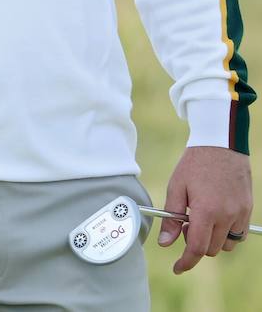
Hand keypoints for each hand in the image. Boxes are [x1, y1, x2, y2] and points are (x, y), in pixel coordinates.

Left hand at [157, 145, 252, 272]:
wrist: (221, 145)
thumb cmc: (194, 164)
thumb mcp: (176, 187)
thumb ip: (171, 218)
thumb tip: (165, 243)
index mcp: (206, 211)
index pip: (197, 248)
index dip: (186, 262)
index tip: (177, 268)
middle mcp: (227, 215)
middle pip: (211, 248)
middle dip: (196, 243)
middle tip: (185, 223)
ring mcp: (240, 213)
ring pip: (226, 244)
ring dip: (212, 239)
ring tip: (200, 218)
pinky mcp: (248, 209)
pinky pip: (239, 234)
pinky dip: (226, 233)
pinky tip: (215, 217)